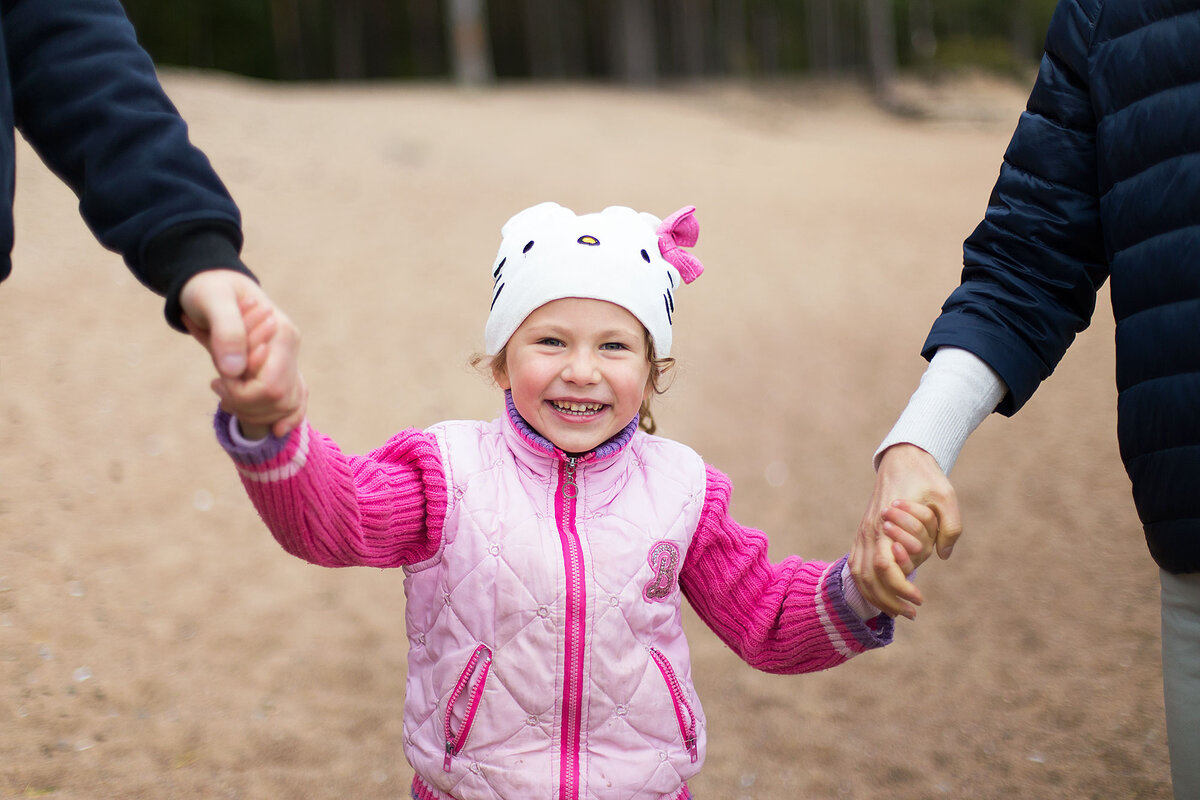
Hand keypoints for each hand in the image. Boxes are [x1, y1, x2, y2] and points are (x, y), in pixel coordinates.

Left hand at [180, 270, 305, 435]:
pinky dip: (287, 418)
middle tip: (217, 385)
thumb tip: (234, 371)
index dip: (241, 394)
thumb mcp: (210, 301)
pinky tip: (277, 429)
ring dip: (253, 410)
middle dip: (244, 404)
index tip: (217, 379)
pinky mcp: (282, 368)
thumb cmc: (207, 290)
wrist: (212, 282)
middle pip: (278, 401)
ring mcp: (289, 359)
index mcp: (282, 334)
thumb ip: (226, 332)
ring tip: (226, 390)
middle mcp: (291, 349)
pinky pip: (296, 402)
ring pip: (285, 407)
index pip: (271, 387)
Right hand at [849, 443, 961, 618]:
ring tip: (898, 611)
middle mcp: (869, 532)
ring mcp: (862, 533)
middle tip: (912, 613)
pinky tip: (882, 595)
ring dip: (876, 597)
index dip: (901, 589)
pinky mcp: (862, 534)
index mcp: (885, 524)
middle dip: (888, 602)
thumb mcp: (947, 496)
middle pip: (869, 579)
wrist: (902, 460)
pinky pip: (856, 566)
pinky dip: (866, 585)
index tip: (919, 600)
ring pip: (859, 575)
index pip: (886, 568)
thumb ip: (951, 526)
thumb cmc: (926, 478)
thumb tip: (944, 555)